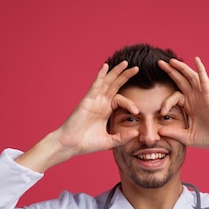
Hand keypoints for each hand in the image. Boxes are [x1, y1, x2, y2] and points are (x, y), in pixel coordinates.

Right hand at [16, 61, 139, 171]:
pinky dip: (100, 75)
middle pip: (115, 85)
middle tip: (137, 68)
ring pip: (106, 82)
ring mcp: (94, 100)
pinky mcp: (87, 100)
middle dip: (125, 76)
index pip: (120, 99)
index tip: (137, 112)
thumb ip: (122, 137)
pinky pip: (95, 85)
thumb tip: (137, 132)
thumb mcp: (109, 141)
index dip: (130, 103)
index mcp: (106, 110)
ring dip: (115, 72)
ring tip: (125, 63)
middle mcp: (101, 103)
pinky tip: (106, 66)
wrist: (71, 145)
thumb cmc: (87, 143)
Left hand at [157, 57, 208, 166]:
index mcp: (188, 106)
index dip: (166, 102)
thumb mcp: (186, 136)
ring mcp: (202, 95)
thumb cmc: (207, 138)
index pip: (173, 96)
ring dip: (181, 67)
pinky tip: (196, 59)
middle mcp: (194, 98)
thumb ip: (173, 133)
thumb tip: (158, 131)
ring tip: (171, 60)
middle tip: (159, 63)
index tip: (162, 113)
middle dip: (170, 71)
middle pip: (180, 80)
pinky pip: (204, 79)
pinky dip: (200, 69)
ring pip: (190, 77)